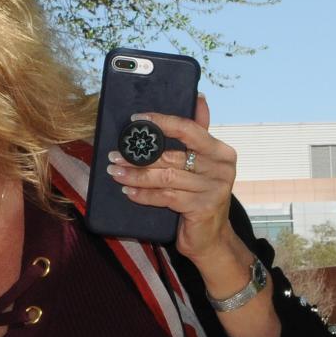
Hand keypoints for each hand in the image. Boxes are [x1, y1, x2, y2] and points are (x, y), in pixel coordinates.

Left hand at [106, 94, 278, 336]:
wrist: (212, 238)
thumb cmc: (200, 197)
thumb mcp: (202, 165)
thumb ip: (198, 133)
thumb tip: (198, 98)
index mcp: (221, 151)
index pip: (189, 129)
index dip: (161, 122)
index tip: (135, 120)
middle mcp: (221, 168)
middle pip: (171, 156)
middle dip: (139, 156)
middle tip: (114, 155)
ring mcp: (213, 189)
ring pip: (165, 177)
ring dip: (135, 175)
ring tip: (115, 173)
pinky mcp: (201, 209)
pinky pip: (165, 197)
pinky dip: (143, 195)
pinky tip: (128, 193)